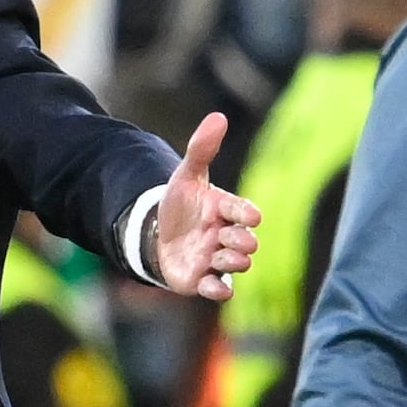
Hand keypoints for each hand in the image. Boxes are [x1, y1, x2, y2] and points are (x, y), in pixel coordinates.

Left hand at [147, 109, 263, 302]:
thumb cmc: (180, 204)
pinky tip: (215, 288)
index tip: (249, 215)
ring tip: (219, 256)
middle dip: (242, 240)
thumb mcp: (186, 176)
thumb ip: (201, 149)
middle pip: (245, 241)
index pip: (243, 211)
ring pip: (236, 265)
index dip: (246, 213)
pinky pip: (218, 289)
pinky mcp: (202, 280)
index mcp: (226, 210)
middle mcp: (226, 236)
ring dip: (232, 263)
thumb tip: (218, 116)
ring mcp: (216, 260)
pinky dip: (219, 290)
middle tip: (230, 238)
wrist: (157, 233)